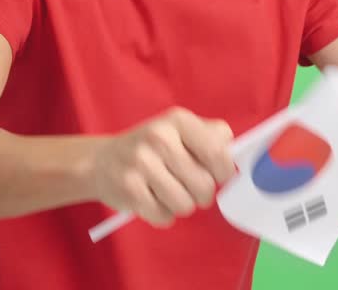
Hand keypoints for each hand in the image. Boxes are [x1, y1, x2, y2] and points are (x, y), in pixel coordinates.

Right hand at [90, 107, 235, 227]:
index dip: (223, 171)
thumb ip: (211, 137)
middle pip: (204, 185)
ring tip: (168, 191)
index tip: (215, 174)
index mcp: (178, 120)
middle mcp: (159, 138)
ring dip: (182, 205)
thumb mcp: (179, 131)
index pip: (218, 152)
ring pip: (186, 205)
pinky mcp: (129, 190)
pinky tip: (152, 199)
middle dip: (201, 193)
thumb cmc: (152, 148)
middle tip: (187, 185)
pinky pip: (164, 217)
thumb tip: (236, 154)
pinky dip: (162, 214)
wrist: (101, 161)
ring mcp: (141, 164)